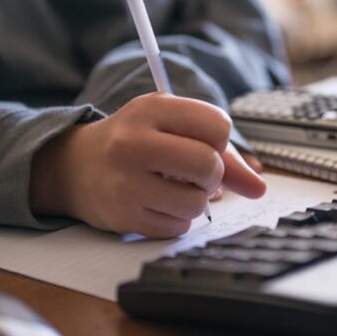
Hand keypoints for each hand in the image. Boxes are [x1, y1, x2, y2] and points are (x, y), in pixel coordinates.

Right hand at [29, 93, 264, 237]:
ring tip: (176, 189)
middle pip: (208, 164)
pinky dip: (178, 219)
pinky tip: (159, 203)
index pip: (217, 124)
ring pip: (197, 203)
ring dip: (196, 201)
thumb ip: (222, 153)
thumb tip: (259, 186)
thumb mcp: (172, 127)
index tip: (204, 143)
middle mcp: (134, 142)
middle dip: (213, 174)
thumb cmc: (137, 142)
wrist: (77, 166)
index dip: (220, 139)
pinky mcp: (123, 216)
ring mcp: (125, 181)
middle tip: (197, 172)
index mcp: (151, 108)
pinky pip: (177, 227)